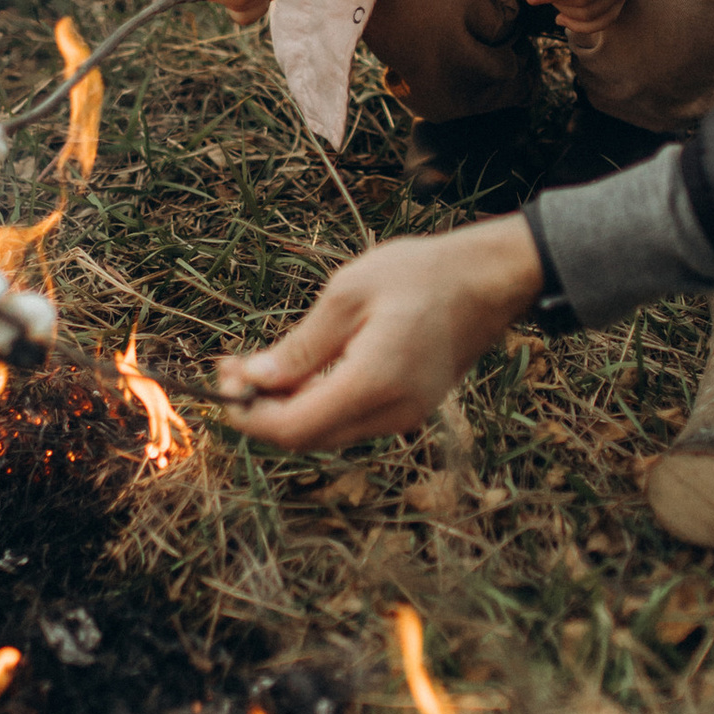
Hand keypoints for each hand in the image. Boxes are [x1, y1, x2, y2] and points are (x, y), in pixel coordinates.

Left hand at [216, 215, 542, 448]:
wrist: (489, 279)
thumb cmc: (421, 275)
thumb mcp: (347, 295)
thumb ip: (300, 347)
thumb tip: (254, 381)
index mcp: (373, 383)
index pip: (293, 428)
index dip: (248, 414)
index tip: (224, 379)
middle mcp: (391, 413)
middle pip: (306, 438)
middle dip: (261, 410)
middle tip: (234, 367)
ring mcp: (404, 416)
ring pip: (326, 433)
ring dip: (287, 407)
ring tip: (259, 365)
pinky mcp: (409, 410)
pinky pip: (349, 420)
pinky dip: (316, 403)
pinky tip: (300, 371)